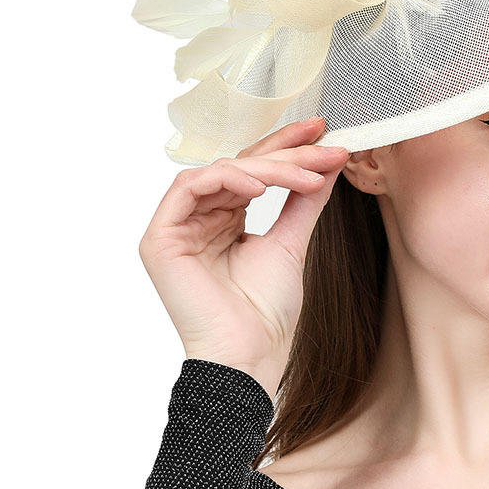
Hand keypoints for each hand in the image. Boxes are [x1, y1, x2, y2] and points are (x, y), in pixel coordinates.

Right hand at [138, 117, 348, 395]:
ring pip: (220, 172)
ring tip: (306, 177)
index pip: (254, 172)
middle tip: (323, 142)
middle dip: (284, 152)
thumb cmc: (265, 312)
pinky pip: (190, 188)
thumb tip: (329, 163)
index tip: (323, 133)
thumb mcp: (292, 244)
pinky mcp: (160, 237)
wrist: (249, 355)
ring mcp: (176, 227)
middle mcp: (198, 219)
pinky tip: (262, 188)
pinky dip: (228, 181)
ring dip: (266, 169)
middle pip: (240, 167)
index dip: (286, 149)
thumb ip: (304, 201)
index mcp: (224, 220)